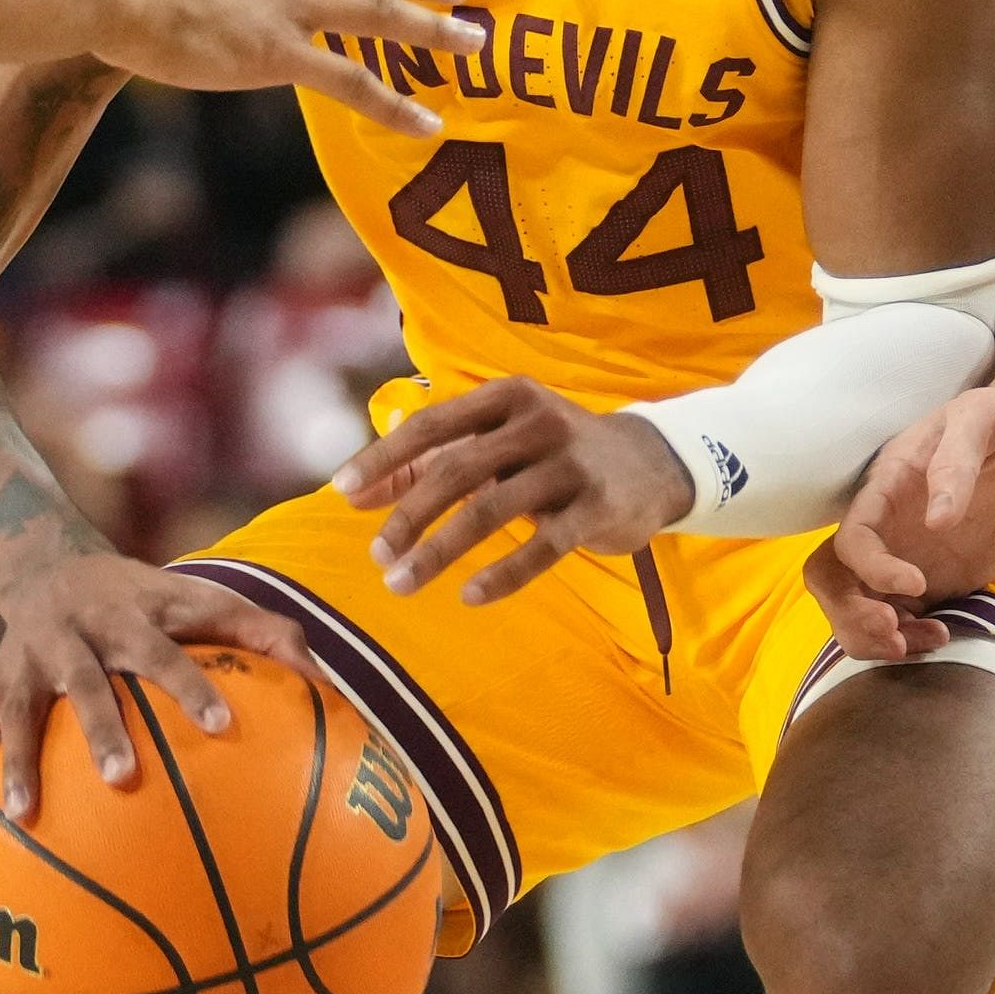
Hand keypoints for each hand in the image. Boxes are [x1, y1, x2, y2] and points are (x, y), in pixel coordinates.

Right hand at [0, 553, 314, 826]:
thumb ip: (267, 634)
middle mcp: (75, 635)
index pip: (167, 650)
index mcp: (132, 616)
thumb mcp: (202, 599)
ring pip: (16, 711)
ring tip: (26, 816)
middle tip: (124, 779)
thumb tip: (331, 683)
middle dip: (101, 728)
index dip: (192, 686)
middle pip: (86, 681)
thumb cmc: (150, 599)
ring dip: (17, 762)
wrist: (47, 561)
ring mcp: (25, 661)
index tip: (225, 730)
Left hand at [333, 379, 694, 603]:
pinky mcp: (597, 508)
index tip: (343, 491)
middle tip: (376, 555)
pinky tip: (469, 596)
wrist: (651, 463)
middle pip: (457, 469)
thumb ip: (430, 462)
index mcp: (505, 398)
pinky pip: (543, 547)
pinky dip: (503, 574)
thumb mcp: (497, 441)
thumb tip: (356, 495)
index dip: (385, 457)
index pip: (432, 425)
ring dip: (440, 550)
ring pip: (493, 510)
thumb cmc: (551, 453)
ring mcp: (570, 465)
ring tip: (401, 584)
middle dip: (409, 515)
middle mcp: (537, 423)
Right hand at [804, 382, 994, 661]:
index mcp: (888, 487)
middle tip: (895, 635)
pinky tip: (942, 636)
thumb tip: (937, 521)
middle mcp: (890, 527)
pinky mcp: (940, 582)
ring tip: (919, 643)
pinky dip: (910, 640)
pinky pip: (903, 622)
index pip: (851, 539)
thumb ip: (956, 463)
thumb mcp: (983, 418)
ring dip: (874, 638)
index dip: (871, 569)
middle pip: (836, 581)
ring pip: (860, 608)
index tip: (917, 584)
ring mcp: (911, 557)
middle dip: (853, 615)